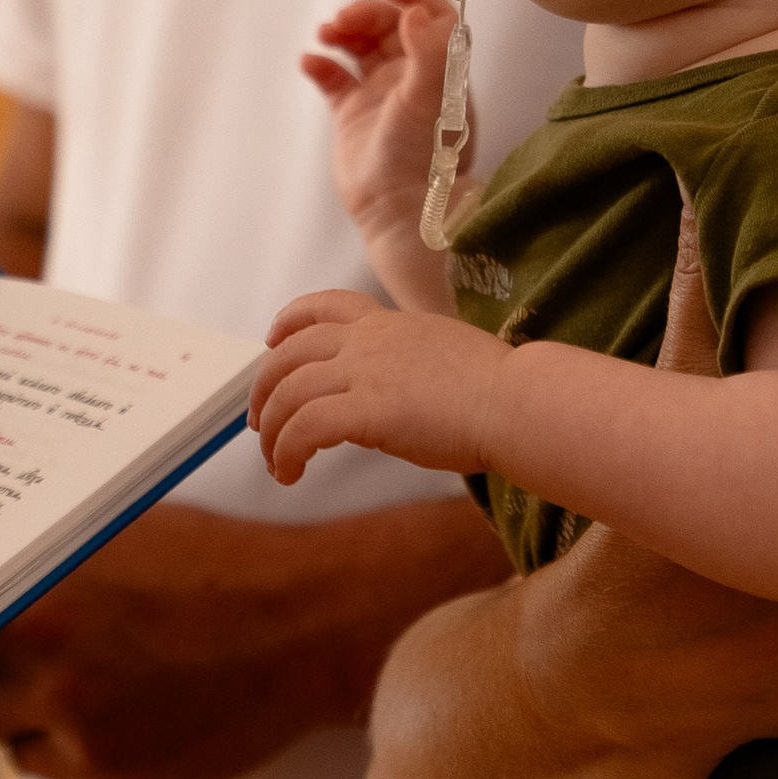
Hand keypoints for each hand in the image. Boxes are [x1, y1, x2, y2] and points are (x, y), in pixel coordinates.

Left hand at [0, 493, 506, 778]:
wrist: (304, 624)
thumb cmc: (213, 564)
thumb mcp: (118, 531)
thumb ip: (37, 560)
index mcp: (36, 580)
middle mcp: (42, 647)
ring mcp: (73, 711)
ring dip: (3, 710)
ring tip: (51, 679)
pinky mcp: (108, 765)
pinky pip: (39, 763)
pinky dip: (48, 743)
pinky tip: (88, 711)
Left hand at [251, 287, 501, 484]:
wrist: (517, 402)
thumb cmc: (498, 390)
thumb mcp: (445, 355)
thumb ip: (411, 363)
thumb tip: (396, 391)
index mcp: (390, 323)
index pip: (325, 305)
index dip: (288, 321)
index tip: (272, 340)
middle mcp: (370, 340)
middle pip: (290, 354)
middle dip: (265, 389)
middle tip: (260, 423)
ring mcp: (365, 372)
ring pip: (287, 394)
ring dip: (271, 432)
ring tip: (276, 462)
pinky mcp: (366, 411)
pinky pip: (303, 429)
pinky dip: (286, 452)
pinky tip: (291, 473)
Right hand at [301, 0, 463, 245]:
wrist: (399, 209)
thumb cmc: (425, 159)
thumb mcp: (433, 97)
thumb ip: (430, 51)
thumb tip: (417, 12)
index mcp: (440, 70)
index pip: (432, 17)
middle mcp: (412, 77)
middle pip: (388, 26)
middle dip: (365, 14)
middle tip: (344, 20)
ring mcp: (381, 94)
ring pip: (359, 46)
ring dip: (342, 33)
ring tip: (327, 34)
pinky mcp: (352, 113)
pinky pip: (333, 78)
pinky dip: (321, 64)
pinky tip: (311, 61)